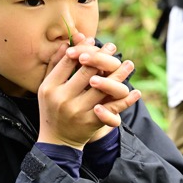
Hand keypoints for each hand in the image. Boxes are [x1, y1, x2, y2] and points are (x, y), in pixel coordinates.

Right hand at [37, 34, 140, 148]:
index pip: (68, 62)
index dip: (83, 49)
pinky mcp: (91, 122)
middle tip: (113, 48)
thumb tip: (67, 42)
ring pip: (103, 88)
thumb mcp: (47, 87)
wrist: (57, 141)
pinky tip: (135, 92)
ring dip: (118, 75)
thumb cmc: (51, 108)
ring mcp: (78, 111)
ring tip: (129, 64)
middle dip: (102, 57)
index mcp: (50, 87)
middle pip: (87, 72)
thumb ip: (55, 64)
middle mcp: (63, 99)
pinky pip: (112, 109)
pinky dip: (125, 101)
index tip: (95, 41)